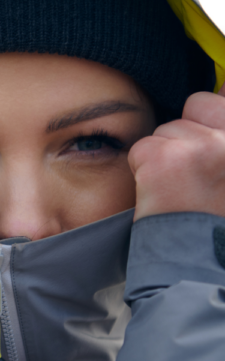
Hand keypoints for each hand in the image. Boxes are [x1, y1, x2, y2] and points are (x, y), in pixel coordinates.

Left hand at [129, 90, 224, 220]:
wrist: (203, 272)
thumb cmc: (223, 228)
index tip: (203, 150)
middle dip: (190, 132)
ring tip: (183, 190)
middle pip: (199, 102)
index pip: (223, 97)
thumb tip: (223, 88)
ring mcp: (203, 145)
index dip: (214, 117)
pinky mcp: (165, 157)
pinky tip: (162, 194)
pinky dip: (144, 169)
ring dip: (167, 154)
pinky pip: (143, 146)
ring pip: (168, 128)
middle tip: (194, 174)